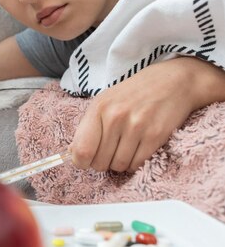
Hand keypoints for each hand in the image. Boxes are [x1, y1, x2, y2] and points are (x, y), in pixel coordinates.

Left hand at [70, 57, 210, 172]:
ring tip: (127, 146)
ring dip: (121, 162)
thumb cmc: (135, 93)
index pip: (81, 150)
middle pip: (100, 162)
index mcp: (99, 107)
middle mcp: (116, 116)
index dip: (82, 161)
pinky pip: (137, 164)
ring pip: (119, 166)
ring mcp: (136, 126)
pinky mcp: (155, 135)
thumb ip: (89, 126)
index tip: (87, 160)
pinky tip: (139, 148)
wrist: (174, 81)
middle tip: (112, 150)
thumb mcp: (106, 100)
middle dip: (104, 162)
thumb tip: (73, 154)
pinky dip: (136, 162)